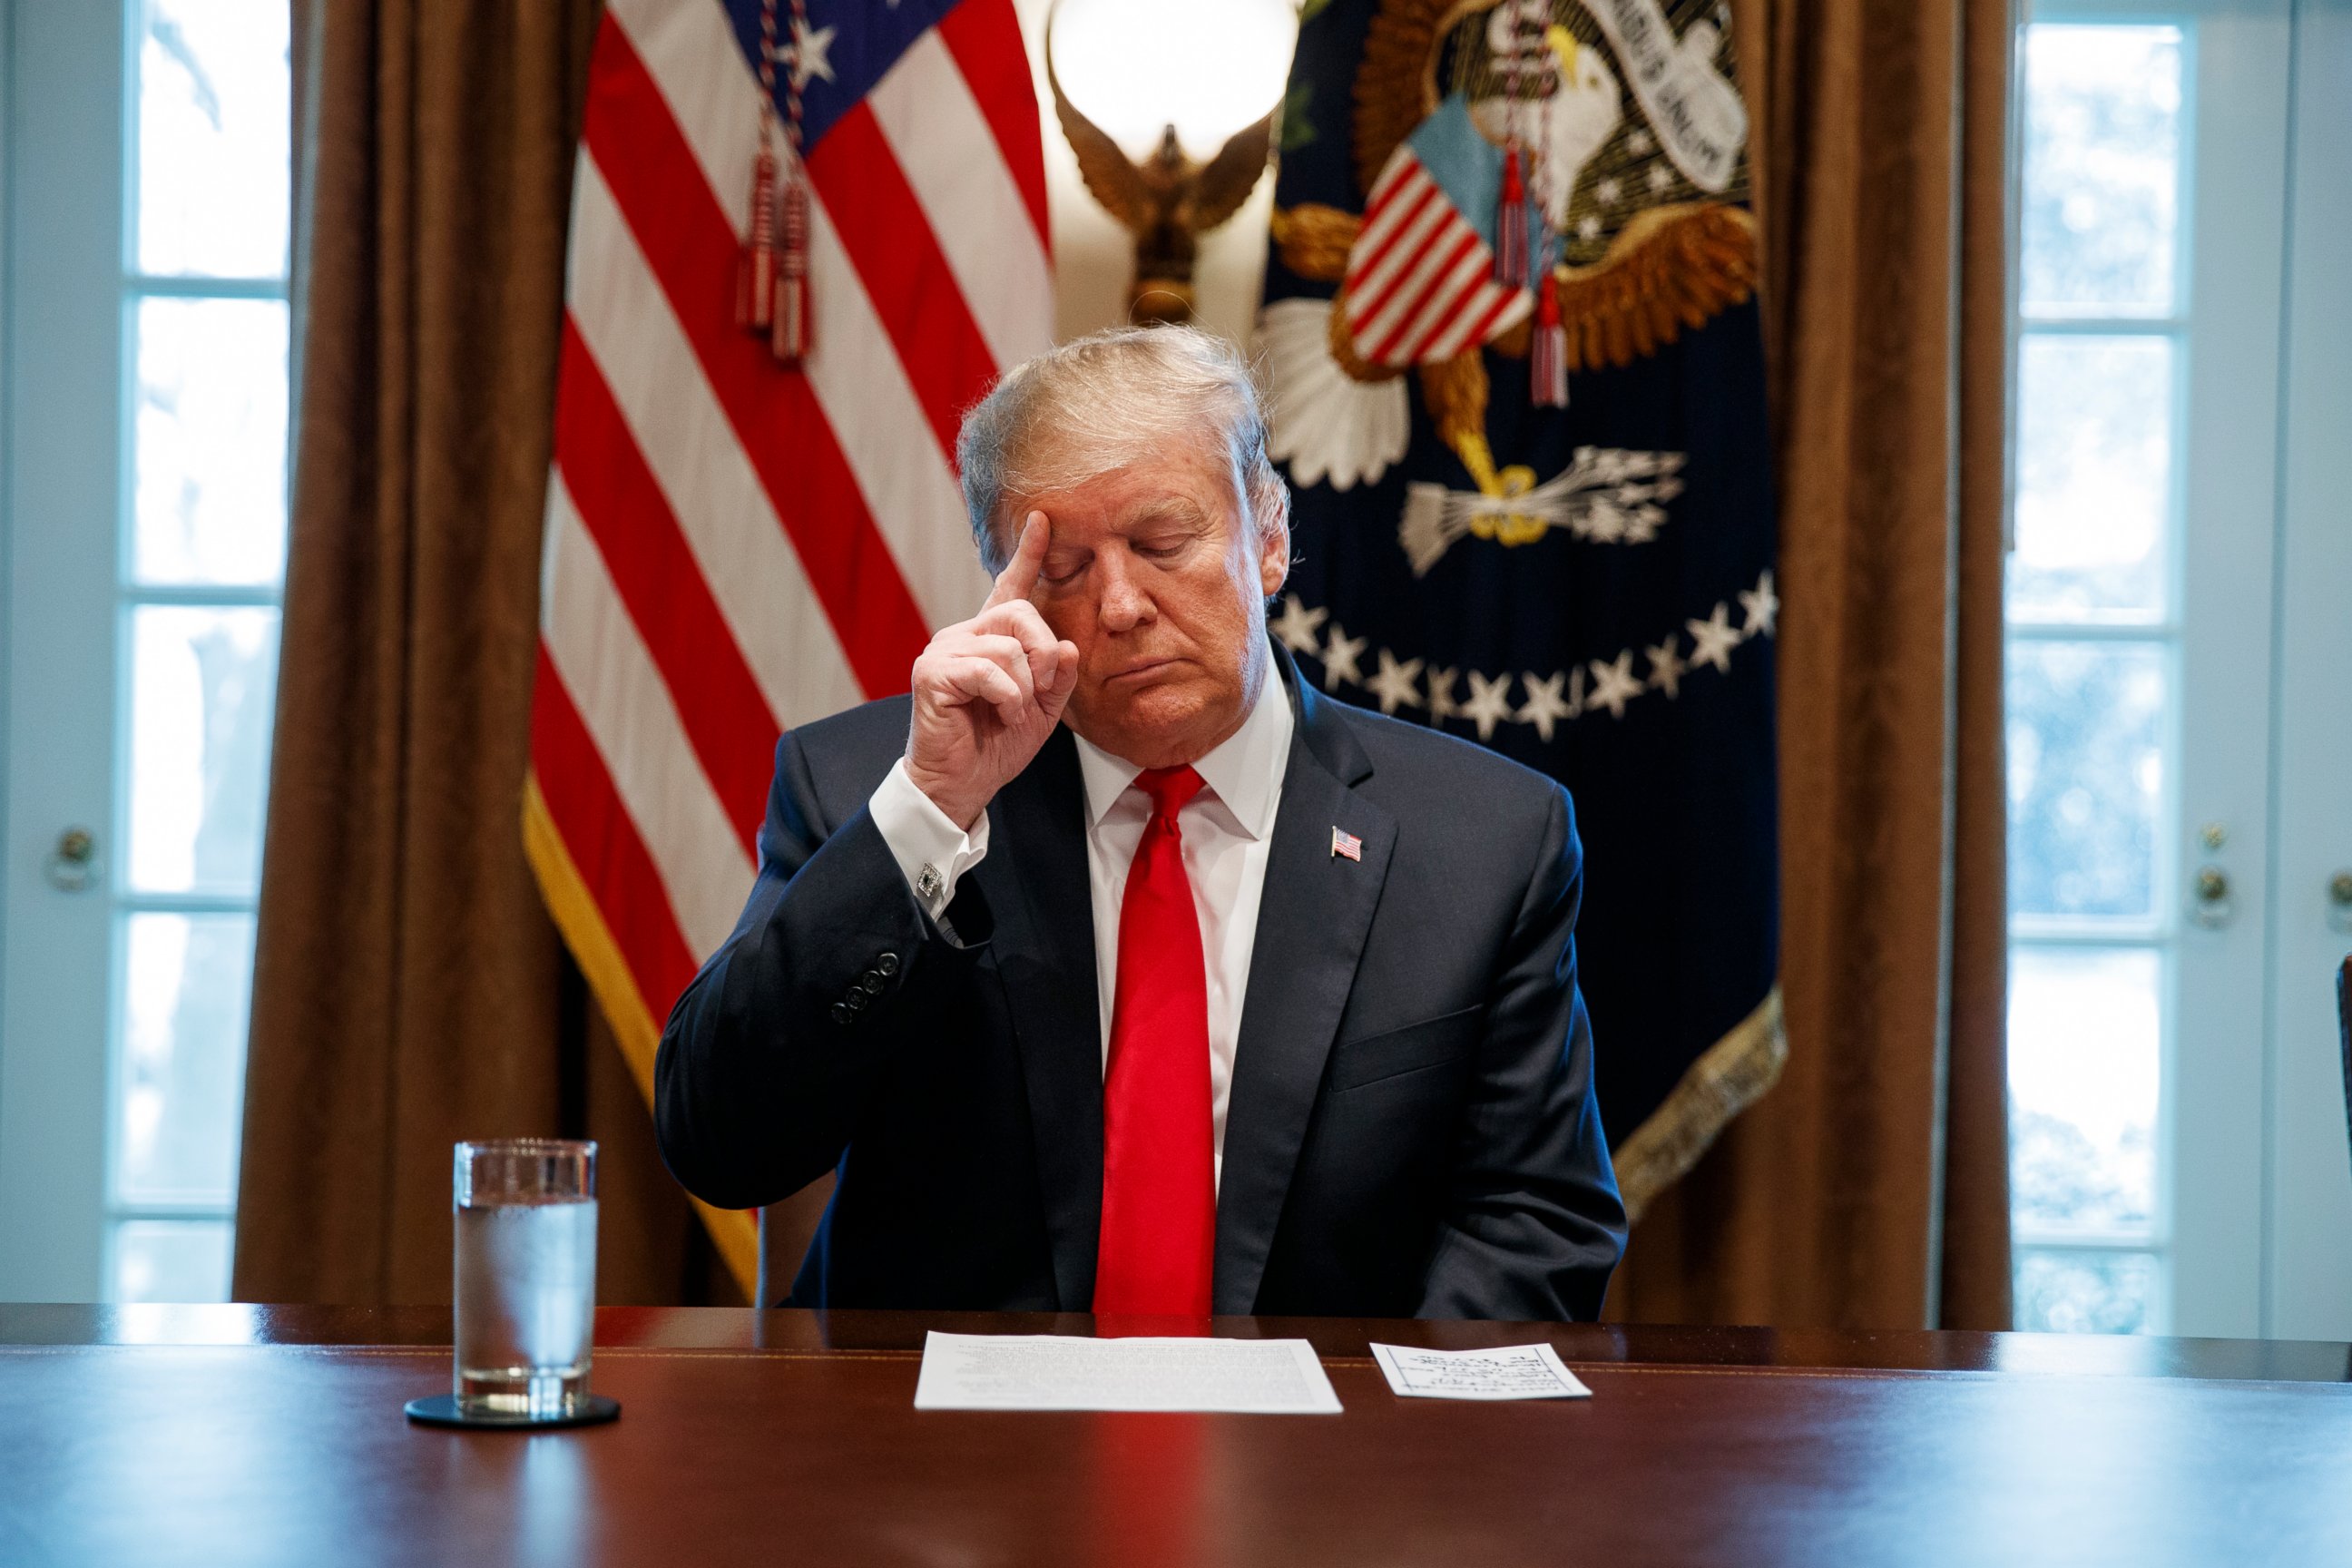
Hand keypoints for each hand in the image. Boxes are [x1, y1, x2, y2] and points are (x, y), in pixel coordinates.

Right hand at [903, 512, 1080, 830]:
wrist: (960, 784)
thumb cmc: (995, 745)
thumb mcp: (1042, 710)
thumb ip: (1057, 678)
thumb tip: (1066, 646)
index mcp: (989, 639)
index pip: (1009, 588)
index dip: (1028, 555)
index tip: (1043, 520)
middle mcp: (963, 635)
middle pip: (1020, 614)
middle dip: (1042, 654)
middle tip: (1037, 691)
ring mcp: (944, 650)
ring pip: (1008, 647)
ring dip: (1024, 688)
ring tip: (1012, 713)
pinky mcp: (932, 672)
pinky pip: (988, 670)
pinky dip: (1007, 698)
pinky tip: (1000, 715)